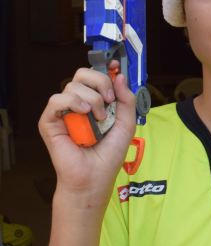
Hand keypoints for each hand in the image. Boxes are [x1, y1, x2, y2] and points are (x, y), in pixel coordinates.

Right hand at [39, 62, 135, 204]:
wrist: (94, 178)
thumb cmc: (108, 156)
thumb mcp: (126, 124)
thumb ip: (127, 100)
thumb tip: (120, 76)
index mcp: (94, 103)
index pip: (94, 76)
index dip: (105, 69)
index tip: (116, 67)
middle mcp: (77, 104)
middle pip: (82, 74)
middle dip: (100, 81)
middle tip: (109, 100)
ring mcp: (63, 112)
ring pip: (72, 85)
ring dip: (92, 99)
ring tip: (100, 119)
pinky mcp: (49, 122)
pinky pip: (56, 100)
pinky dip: (72, 102)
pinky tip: (83, 114)